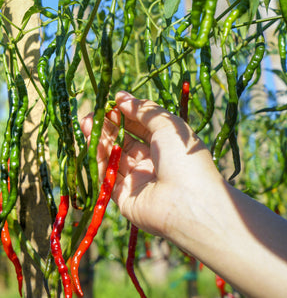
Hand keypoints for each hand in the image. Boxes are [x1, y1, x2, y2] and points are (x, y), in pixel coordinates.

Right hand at [80, 91, 221, 237]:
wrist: (187, 202)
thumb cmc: (183, 158)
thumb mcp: (168, 125)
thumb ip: (144, 110)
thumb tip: (122, 97)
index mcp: (166, 147)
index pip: (142, 128)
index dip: (127, 115)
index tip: (111, 102)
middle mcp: (152, 163)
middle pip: (126, 142)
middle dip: (109, 126)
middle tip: (93, 113)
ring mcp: (138, 180)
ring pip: (115, 157)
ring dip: (100, 140)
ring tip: (86, 122)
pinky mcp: (125, 197)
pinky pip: (109, 176)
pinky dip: (100, 159)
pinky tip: (92, 142)